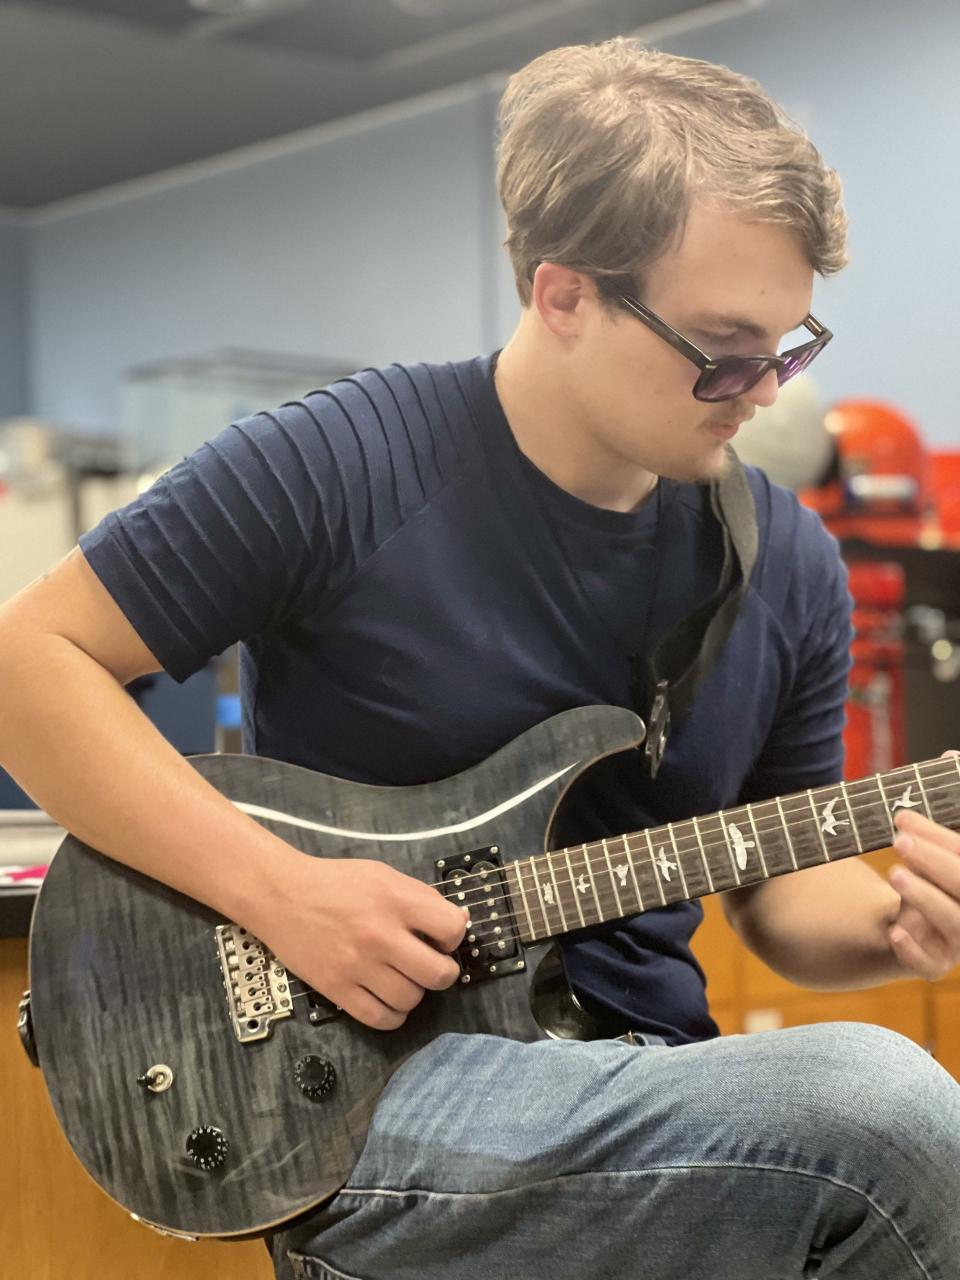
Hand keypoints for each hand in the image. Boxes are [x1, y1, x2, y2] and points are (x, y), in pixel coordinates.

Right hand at [251, 854, 466, 1030]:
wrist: (281, 895)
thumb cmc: (335, 882)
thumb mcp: (383, 875)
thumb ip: (420, 896)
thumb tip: (457, 922)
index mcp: (396, 900)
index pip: (452, 929)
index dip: (454, 936)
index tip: (442, 937)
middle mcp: (380, 935)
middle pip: (438, 974)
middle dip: (443, 972)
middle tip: (431, 964)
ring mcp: (358, 966)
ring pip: (411, 999)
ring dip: (415, 992)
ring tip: (402, 977)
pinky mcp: (337, 990)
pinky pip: (381, 1019)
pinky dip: (394, 1015)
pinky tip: (389, 999)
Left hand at [888, 752, 959, 980]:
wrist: (911, 915)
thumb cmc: (936, 865)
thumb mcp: (941, 836)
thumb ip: (951, 801)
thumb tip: (949, 757)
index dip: (943, 838)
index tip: (905, 817)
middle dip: (937, 861)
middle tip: (899, 837)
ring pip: (957, 927)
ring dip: (927, 900)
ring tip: (896, 874)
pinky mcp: (935, 963)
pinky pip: (930, 965)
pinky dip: (914, 950)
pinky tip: (895, 931)